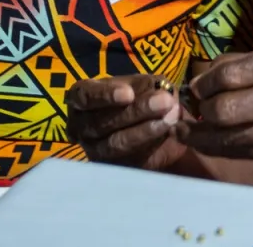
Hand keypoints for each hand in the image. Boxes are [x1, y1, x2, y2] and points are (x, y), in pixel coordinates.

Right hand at [69, 74, 187, 169]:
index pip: (85, 96)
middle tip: (165, 101)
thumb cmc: (140, 98)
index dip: (105, 95)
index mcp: (82, 97)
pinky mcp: (110, 167)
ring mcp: (93, 149)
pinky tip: (166, 132)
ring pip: (115, 143)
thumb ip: (146, 86)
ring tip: (171, 116)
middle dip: (136, 111)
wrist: (152, 127)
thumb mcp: (142, 85)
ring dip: (146, 130)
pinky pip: (127, 159)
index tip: (129, 94)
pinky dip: (149, 145)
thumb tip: (158, 90)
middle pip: (102, 121)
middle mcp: (81, 125)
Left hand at [176, 46, 252, 162]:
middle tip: (195, 105)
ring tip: (185, 129)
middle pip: (225, 110)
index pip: (231, 76)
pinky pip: (241, 152)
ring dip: (200, 135)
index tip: (197, 86)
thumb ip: (249, 62)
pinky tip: (203, 141)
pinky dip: (217, 147)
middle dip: (201, 109)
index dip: (205, 83)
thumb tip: (206, 74)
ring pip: (228, 138)